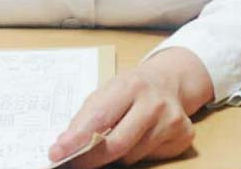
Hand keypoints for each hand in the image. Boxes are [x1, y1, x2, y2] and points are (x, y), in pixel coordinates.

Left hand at [48, 48, 213, 167]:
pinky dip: (137, 153)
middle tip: (74, 163)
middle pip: (117, 144)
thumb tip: (65, 143)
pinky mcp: (183, 135)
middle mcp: (153, 102)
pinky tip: (140, 137)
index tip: (57, 152)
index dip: (76, 138)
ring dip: (116, 154)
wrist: (169, 80)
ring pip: (132, 155)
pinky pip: (150, 157)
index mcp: (130, 84)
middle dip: (91, 158)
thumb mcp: (109, 90)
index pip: (99, 117)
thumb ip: (89, 115)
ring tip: (115, 139)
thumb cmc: (131, 87)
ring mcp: (171, 120)